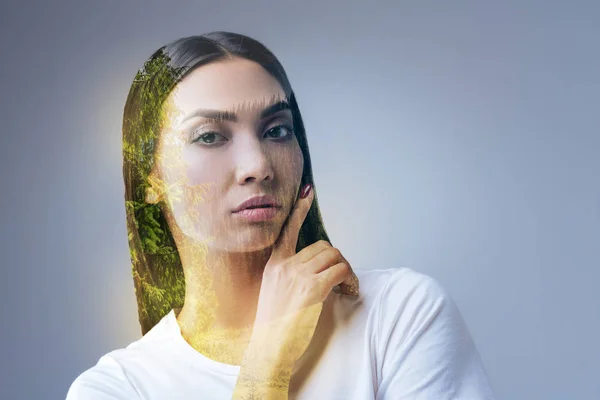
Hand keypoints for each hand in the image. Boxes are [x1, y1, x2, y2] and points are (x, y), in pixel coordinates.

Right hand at [249, 183, 359, 365]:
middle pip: (323, 247)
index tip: (308, 192)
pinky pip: (341, 271)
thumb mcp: (274, 294)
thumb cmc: (274, 328)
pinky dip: (351, 280)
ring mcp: (298, 276)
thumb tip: (316, 269)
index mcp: (274, 265)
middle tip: (342, 279)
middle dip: (336, 260)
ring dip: (346, 270)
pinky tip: (349, 292)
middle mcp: (285, 265)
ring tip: (347, 287)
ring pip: (335, 257)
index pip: (287, 230)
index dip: (299, 209)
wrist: (268, 349)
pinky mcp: (313, 288)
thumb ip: (290, 277)